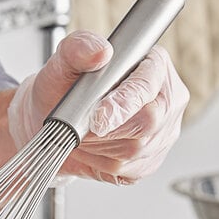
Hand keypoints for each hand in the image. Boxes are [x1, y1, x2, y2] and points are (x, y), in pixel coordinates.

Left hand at [7, 30, 188, 184]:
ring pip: (136, 151)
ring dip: (100, 147)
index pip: (148, 86)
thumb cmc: (62, 88)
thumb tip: (100, 51)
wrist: (53, 121)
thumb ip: (78, 48)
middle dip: (107, 130)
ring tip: (84, 134)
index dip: (124, 104)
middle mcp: (165, 100)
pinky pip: (128, 170)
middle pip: (149, 123)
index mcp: (153, 66)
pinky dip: (102, 164)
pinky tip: (92, 150)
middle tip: (82, 127)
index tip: (98, 118)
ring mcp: (162, 133)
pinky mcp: (149, 160)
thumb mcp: (62, 62)